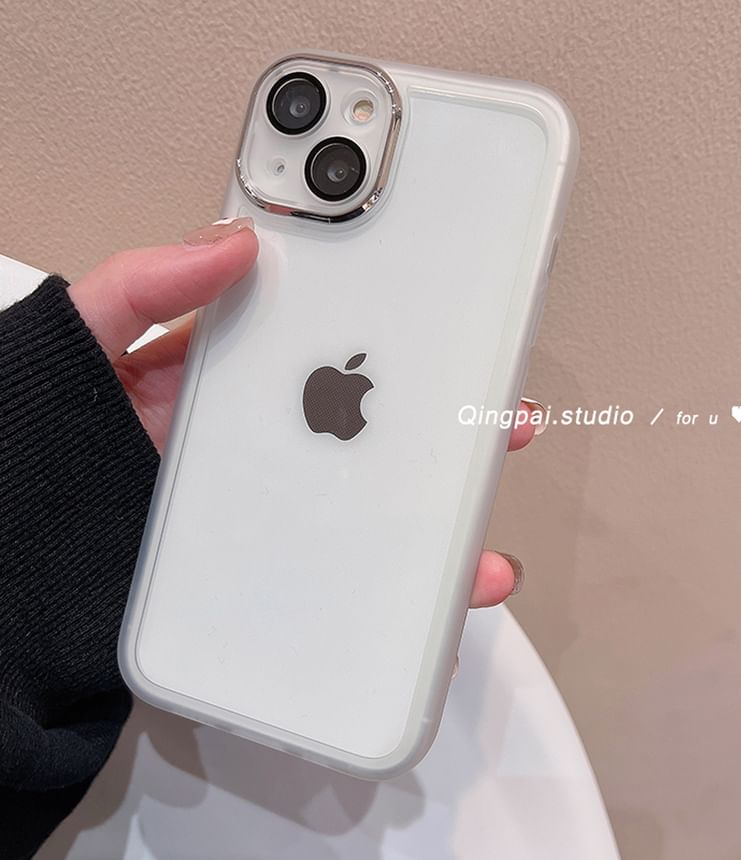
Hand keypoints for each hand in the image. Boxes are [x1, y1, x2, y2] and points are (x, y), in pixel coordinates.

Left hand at [69, 218, 542, 607]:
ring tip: (485, 519)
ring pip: (382, 512)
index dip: (391, 333)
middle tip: (500, 411)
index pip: (328, 348)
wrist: (22, 581)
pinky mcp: (275, 575)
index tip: (448, 318)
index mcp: (236, 386)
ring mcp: (278, 515)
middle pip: (377, 433)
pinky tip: (444, 596)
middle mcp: (270, 449)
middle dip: (447, 425)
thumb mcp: (84, 347)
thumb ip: (145, 283)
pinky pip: (354, 583)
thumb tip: (234, 238)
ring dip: (445, 518)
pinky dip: (404, 599)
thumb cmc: (43, 454)